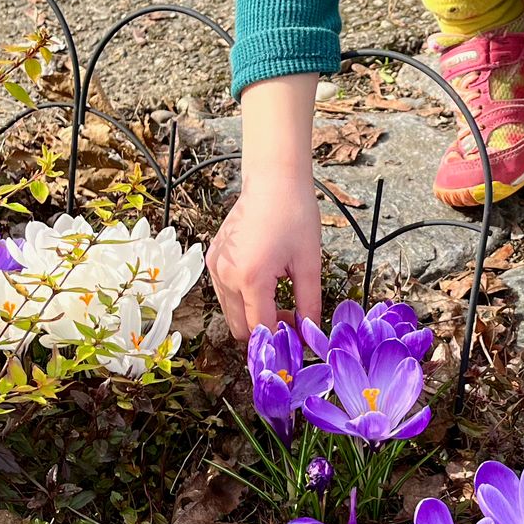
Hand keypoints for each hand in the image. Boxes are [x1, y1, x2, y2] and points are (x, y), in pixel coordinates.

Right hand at [208, 178, 323, 342]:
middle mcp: (226, 275)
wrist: (273, 181)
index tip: (299, 340)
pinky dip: (243, 300)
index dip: (280, 341)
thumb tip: (310, 334)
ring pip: (231, 314)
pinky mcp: (213, 260)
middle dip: (266, 332)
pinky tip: (265, 285)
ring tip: (281, 299)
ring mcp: (215, 268)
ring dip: (254, 316)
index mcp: (250, 278)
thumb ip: (309, 305)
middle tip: (292, 318)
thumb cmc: (294, 215)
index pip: (260, 329)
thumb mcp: (309, 264)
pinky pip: (225, 295)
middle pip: (240, 328)